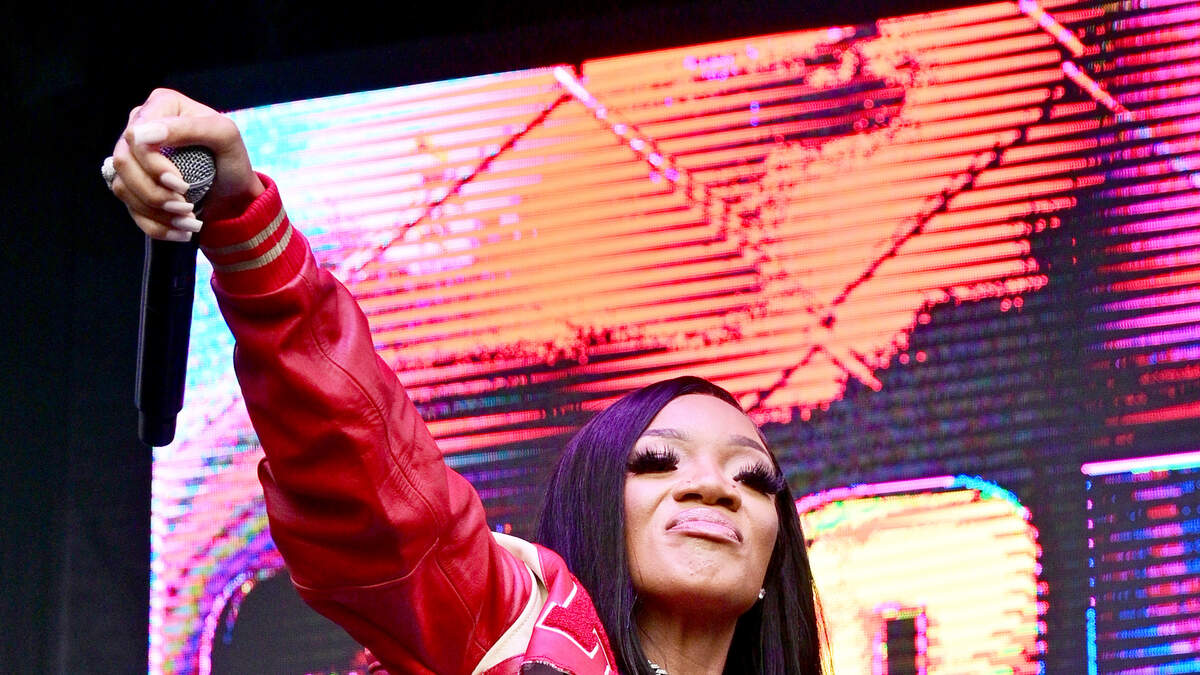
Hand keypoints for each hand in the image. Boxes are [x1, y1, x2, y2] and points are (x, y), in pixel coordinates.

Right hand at [107, 88, 264, 240]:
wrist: (235, 194)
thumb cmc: (232, 160)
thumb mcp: (225, 137)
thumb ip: (189, 128)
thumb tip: (139, 134)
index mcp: (162, 105)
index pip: (136, 136)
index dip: (153, 165)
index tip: (182, 185)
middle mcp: (140, 126)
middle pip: (124, 162)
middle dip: (155, 192)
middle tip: (186, 206)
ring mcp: (133, 156)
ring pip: (123, 187)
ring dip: (157, 211)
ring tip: (188, 220)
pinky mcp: (132, 184)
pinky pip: (130, 208)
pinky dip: (156, 225)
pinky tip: (181, 231)